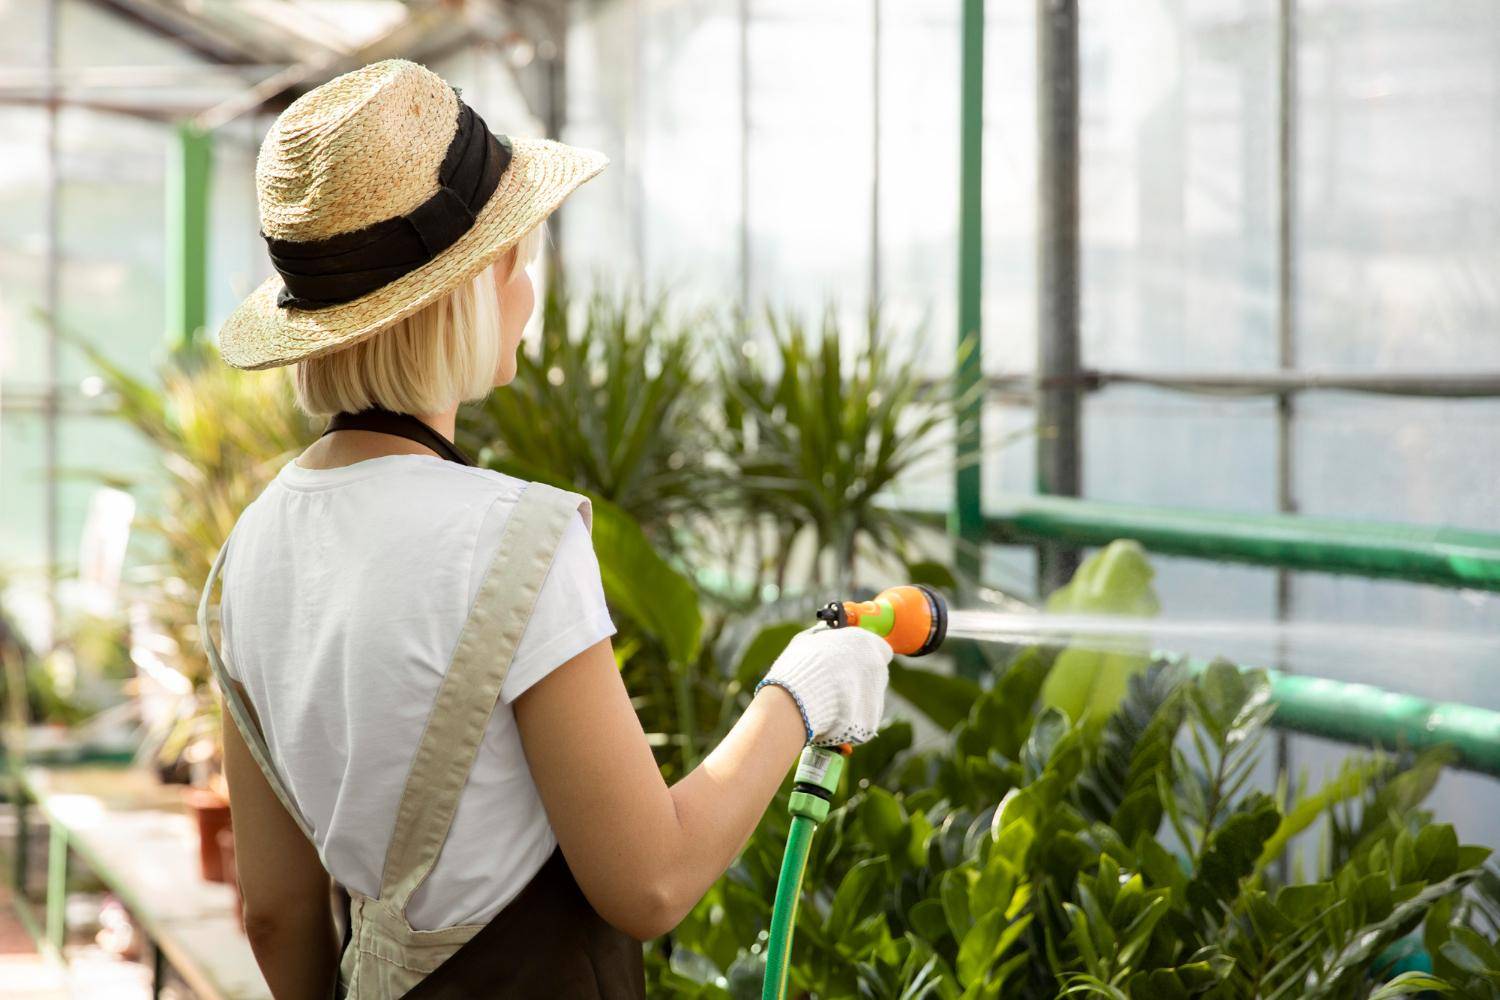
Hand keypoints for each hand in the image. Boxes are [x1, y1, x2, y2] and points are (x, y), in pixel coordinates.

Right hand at [756, 626, 892, 745]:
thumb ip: (823, 636)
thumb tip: (823, 632)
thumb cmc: (800, 667)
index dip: (865, 654)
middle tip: (837, 682)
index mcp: (866, 643)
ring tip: (828, 701)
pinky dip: (850, 719)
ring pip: (870, 698)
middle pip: (876, 674)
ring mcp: (877, 696)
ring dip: (855, 699)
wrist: (797, 702)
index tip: (852, 659)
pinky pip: (862, 718)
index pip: (880, 648)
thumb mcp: (807, 640)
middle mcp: (878, 667)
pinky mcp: (870, 721)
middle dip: (860, 678)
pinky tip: (831, 716)